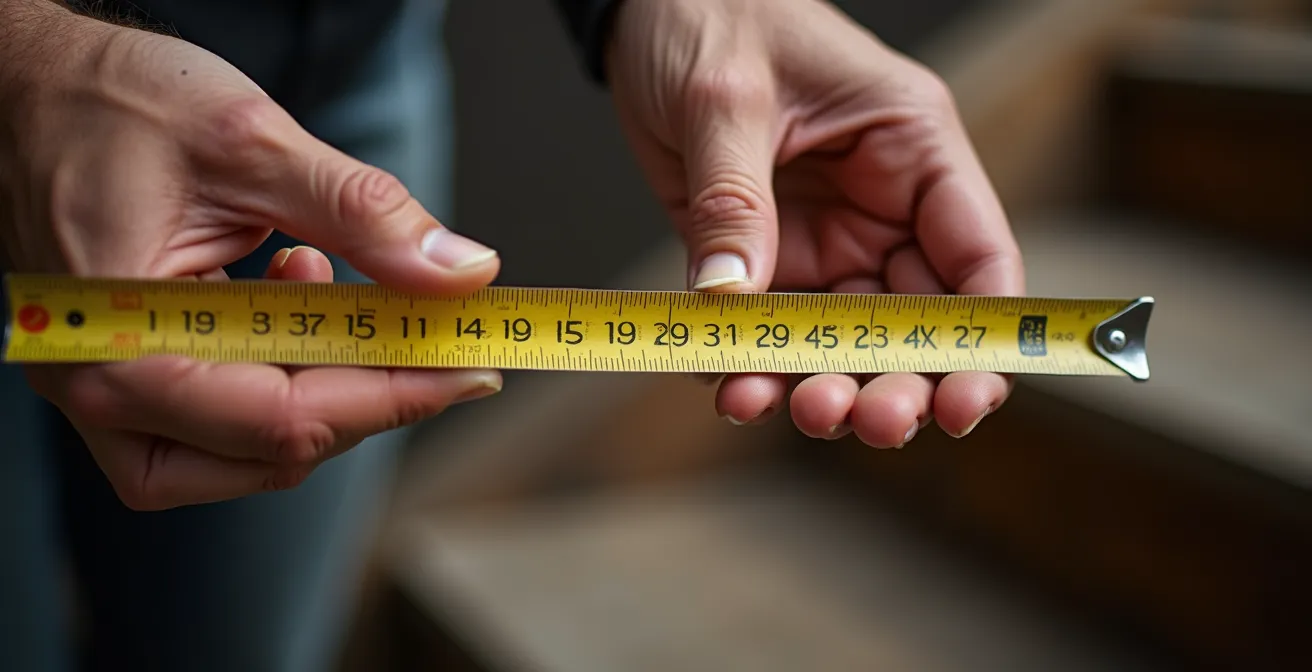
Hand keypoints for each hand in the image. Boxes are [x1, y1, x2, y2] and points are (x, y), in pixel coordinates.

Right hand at [1, 3, 502, 508]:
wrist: (31, 84)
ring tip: (335, 292)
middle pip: (262, 451)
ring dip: (319, 389)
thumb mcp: (251, 141)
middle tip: (435, 339)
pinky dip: (280, 374)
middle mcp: (98, 384)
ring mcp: (105, 386)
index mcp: (118, 339)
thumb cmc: (108, 101)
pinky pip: (216, 419)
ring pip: (238, 453)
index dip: (393, 398)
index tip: (471, 368)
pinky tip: (295, 288)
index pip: (279, 416)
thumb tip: (462, 275)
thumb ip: (363, 213)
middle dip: (364, 397)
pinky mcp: (127, 371)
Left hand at [606, 0, 1023, 446]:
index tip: (965, 401)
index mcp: (913, 149)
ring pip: (845, 344)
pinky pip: (770, 335)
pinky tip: (730, 388)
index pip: (978, 258)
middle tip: (863, 419)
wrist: (645, 10)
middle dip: (898, 382)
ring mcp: (824, 241)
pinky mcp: (764, 260)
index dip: (985, 339)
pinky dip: (752, 370)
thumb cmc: (712, 16)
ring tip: (787, 407)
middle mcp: (880, 207)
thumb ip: (734, 201)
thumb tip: (732, 301)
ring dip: (825, 388)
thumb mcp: (724, 99)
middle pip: (917, 322)